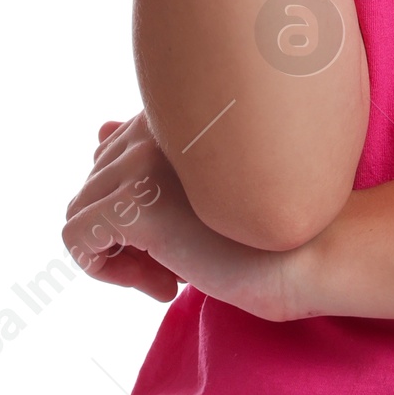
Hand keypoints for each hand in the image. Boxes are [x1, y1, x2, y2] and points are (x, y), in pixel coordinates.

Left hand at [62, 115, 321, 322]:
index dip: (138, 208)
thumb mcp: (206, 190)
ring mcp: (144, 161)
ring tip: (173, 274)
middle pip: (94, 184)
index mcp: (176, 112)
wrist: (318, 253)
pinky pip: (75, 239)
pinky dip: (106, 270)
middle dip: (127, 233)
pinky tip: (165, 282)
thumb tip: (97, 132)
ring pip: (80, 211)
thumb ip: (151, 159)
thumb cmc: (273, 227)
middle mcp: (156, 124)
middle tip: (181, 265)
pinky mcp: (136, 204)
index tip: (183, 238)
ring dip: (119, 255)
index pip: (114, 152)